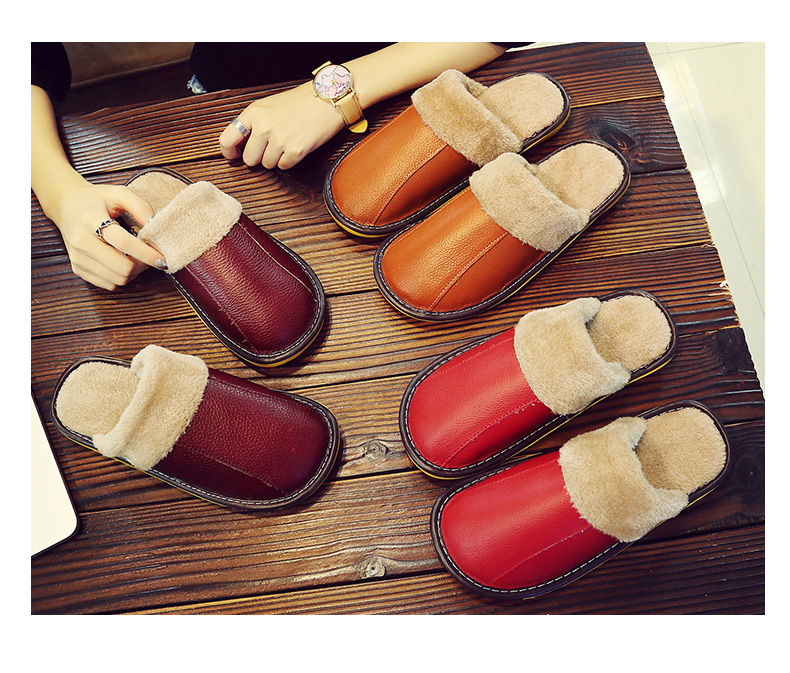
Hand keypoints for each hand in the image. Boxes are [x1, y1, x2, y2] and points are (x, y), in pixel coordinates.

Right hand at [50, 178, 164, 290]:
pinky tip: (124, 263)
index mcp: (90, 219)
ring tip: (137, 258)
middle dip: (143, 265)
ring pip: (117, 279)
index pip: (124, 243)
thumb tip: (155, 225)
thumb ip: (140, 206)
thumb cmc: (96, 199)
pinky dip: (122, 277)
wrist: (66, 205)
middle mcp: (81, 241)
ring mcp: (78, 258)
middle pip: (122, 267)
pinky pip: (108, 284)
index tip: (163, 259)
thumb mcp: (118, 193)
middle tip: (150, 257)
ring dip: (134, 273)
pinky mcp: (78, 269)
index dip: (147, 254)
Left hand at [219, 82, 344, 169]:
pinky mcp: (296, 150)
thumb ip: (253, 123)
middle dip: (258, 157)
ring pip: (267, 164)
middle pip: (249, 159)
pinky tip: (296, 146)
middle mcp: (264, 126)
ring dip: (275, 159)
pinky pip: (284, 167)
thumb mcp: (269, 105)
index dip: (228, 152)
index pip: (227, 139)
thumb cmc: (300, 102)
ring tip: (286, 142)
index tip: (233, 155)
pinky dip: (289, 161)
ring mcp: (280, 139)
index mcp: (254, 112)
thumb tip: (240, 146)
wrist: (327, 98)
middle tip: (270, 147)